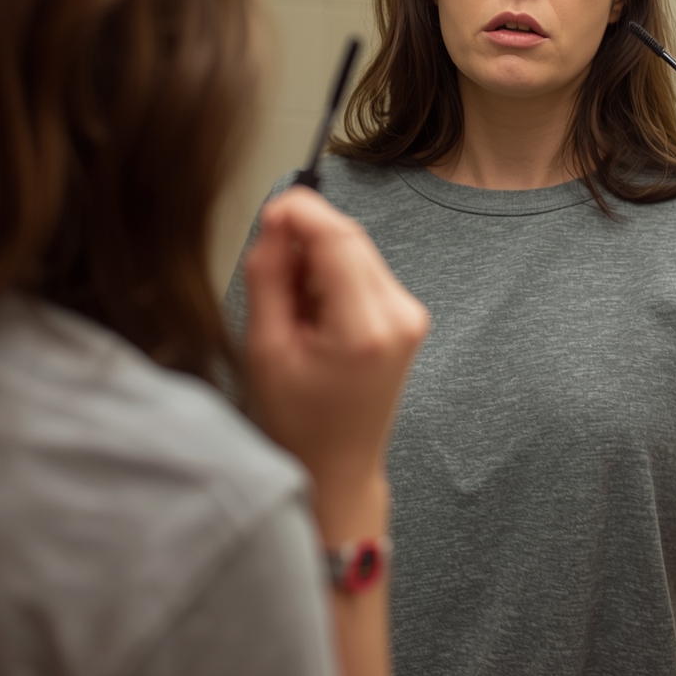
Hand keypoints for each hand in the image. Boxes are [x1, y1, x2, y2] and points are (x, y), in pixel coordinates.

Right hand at [244, 187, 429, 539]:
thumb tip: (276, 219)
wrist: (338, 465)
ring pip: (355, 250)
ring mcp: (410, 315)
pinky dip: (333, 274)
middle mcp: (399, 316)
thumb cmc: (299, 420)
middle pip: (350, 238)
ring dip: (318, 258)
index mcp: (364, 329)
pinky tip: (315, 312)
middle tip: (271, 268)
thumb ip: (269, 275)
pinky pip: (364, 269)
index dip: (302, 212)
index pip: (338, 238)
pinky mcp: (408, 314)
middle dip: (306, 236)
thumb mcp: (265, 347)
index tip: (270, 210)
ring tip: (293, 307)